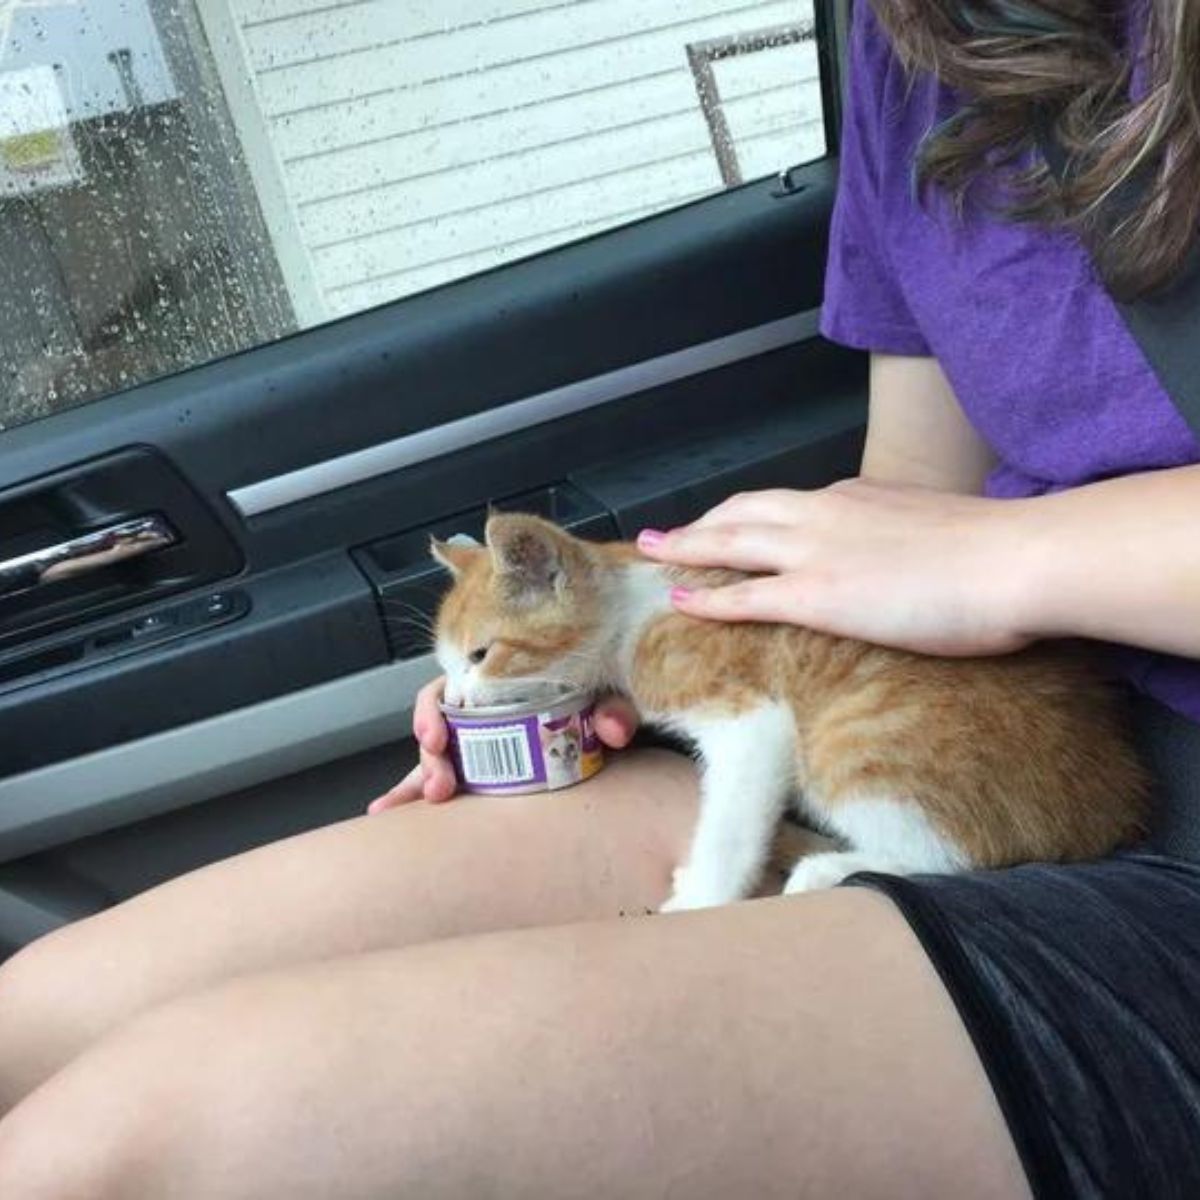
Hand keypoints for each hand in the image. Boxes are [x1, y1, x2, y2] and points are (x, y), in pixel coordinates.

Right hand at [367, 678, 641, 813]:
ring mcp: (480, 744)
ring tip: (417, 804)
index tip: (437, 736)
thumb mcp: (612, 699)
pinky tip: (384, 812)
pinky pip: (440, 781)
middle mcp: (484, 712)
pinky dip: (409, 795)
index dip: (435, 709)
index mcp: (504, 684)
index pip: (452, 685)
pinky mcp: (485, 773)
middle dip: (429, 757)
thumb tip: (612, 727)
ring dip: (417, 780)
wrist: (615, 730)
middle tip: (441, 785)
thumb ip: (614, 711)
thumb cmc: (604, 703)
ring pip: (434, 757)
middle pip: (438, 726)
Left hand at [637, 481, 1031, 656]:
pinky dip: (706, 598)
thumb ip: (909, 537)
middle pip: (743, 512)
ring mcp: (816, 552)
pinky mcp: (816, 595)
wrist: (1016, 560)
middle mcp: (826, 513)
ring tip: (655, 554)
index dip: (750, 515)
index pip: (788, 503)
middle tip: (665, 533)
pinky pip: (743, 595)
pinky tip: (680, 601)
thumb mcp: (943, 529)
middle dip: (700, 522)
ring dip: (686, 548)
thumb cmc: (999, 551)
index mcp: (858, 496)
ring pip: (730, 542)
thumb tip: (907, 556)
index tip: (731, 523)